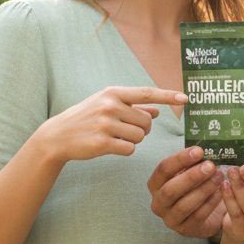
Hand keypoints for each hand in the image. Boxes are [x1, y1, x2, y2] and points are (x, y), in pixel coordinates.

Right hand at [41, 86, 186, 162]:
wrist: (58, 135)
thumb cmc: (86, 118)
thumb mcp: (106, 105)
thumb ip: (132, 106)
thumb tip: (156, 111)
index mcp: (113, 93)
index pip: (147, 93)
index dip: (168, 96)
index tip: (185, 97)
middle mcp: (110, 106)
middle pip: (146, 121)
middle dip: (142, 129)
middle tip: (126, 130)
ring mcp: (106, 124)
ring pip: (140, 136)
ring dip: (133, 140)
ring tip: (116, 137)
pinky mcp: (102, 143)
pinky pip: (130, 149)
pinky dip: (125, 150)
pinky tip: (111, 146)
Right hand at [147, 147, 226, 238]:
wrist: (205, 213)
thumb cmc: (194, 187)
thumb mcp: (189, 173)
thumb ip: (192, 163)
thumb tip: (203, 151)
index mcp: (155, 185)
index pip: (163, 169)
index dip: (180, 159)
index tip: (199, 151)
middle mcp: (158, 203)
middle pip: (170, 189)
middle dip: (192, 176)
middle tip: (211, 166)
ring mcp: (170, 219)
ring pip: (184, 205)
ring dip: (204, 189)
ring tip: (219, 177)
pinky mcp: (185, 230)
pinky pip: (198, 216)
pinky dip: (210, 202)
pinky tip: (221, 191)